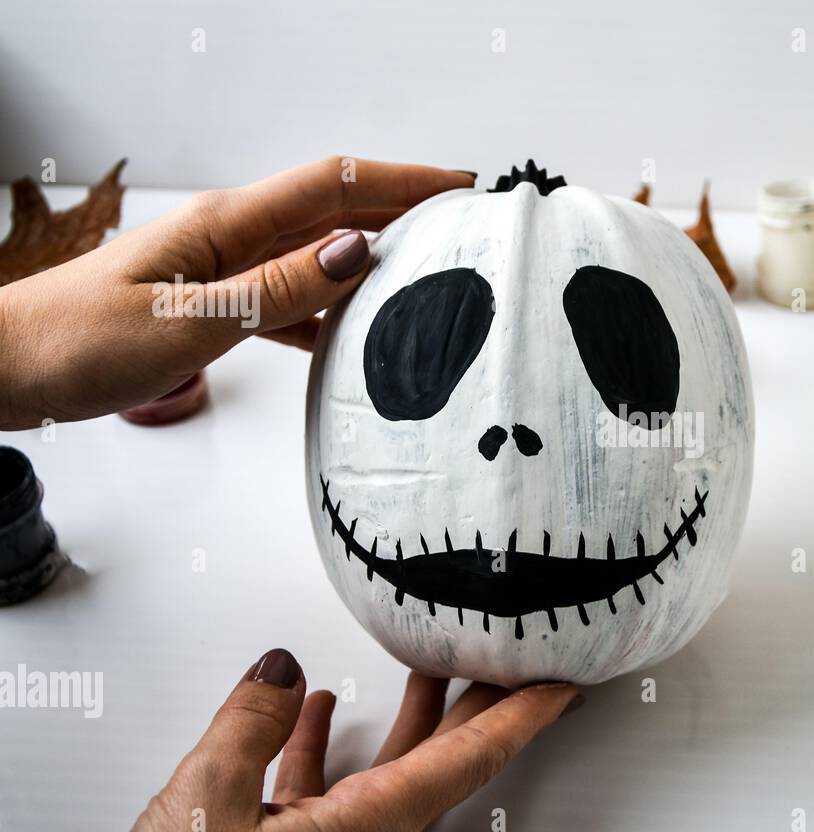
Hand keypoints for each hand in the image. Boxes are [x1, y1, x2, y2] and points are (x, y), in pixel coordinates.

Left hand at [0, 157, 474, 428]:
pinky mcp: (219, 302)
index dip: (403, 180)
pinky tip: (358, 335)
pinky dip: (334, 308)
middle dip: (405, 210)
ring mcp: (226, 268)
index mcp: (227, 224)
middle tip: (467, 228)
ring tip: (431, 276)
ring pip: (320, 253)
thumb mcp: (188, 322)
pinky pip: (294, 295)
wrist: (13, 366)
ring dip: (377, 259)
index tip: (461, 186)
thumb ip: (277, 289)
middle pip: (336, 211)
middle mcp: (233, 236)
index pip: (335, 185)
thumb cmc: (80, 341)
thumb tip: (358, 251)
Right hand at [115, 649, 580, 831]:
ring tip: (426, 663)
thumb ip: (250, 726)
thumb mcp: (208, 804)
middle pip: (442, 758)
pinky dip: (326, 742)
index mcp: (367, 830)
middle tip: (510, 660)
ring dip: (409, 714)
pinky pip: (325, 787)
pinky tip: (320, 711)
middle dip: (479, 704)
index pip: (470, 760)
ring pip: (387, 768)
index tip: (562, 687)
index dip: (521, 717)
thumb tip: (280, 671)